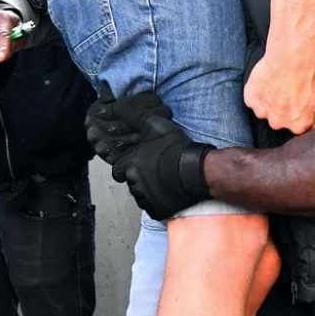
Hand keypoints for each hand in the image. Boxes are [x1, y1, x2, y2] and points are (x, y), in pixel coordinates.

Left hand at [86, 87, 212, 219]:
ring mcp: (145, 199)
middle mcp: (133, 184)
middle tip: (157, 170)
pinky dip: (159, 201)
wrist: (197, 170)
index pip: (119, 169)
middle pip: (131, 182)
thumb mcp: (154, 124)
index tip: (142, 161)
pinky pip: (153, 207)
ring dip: (149, 189)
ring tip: (166, 179)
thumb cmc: (175, 148)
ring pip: (141, 195)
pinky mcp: (156, 210)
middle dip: (139, 177)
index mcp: (129, 165)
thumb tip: (118, 105)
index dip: (129, 164)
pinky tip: (170, 191)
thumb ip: (134, 114)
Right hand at [243, 54, 314, 134]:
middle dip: (282, 110)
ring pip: (265, 111)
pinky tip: (266, 82)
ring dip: (269, 102)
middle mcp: (279, 123)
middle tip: (287, 92)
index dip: (299, 114)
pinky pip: (253, 100)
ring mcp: (263, 112)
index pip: (299, 127)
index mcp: (298, 126)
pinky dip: (257, 93)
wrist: (291, 60)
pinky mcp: (251, 100)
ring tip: (276, 86)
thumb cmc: (308, 76)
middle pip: (280, 121)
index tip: (299, 103)